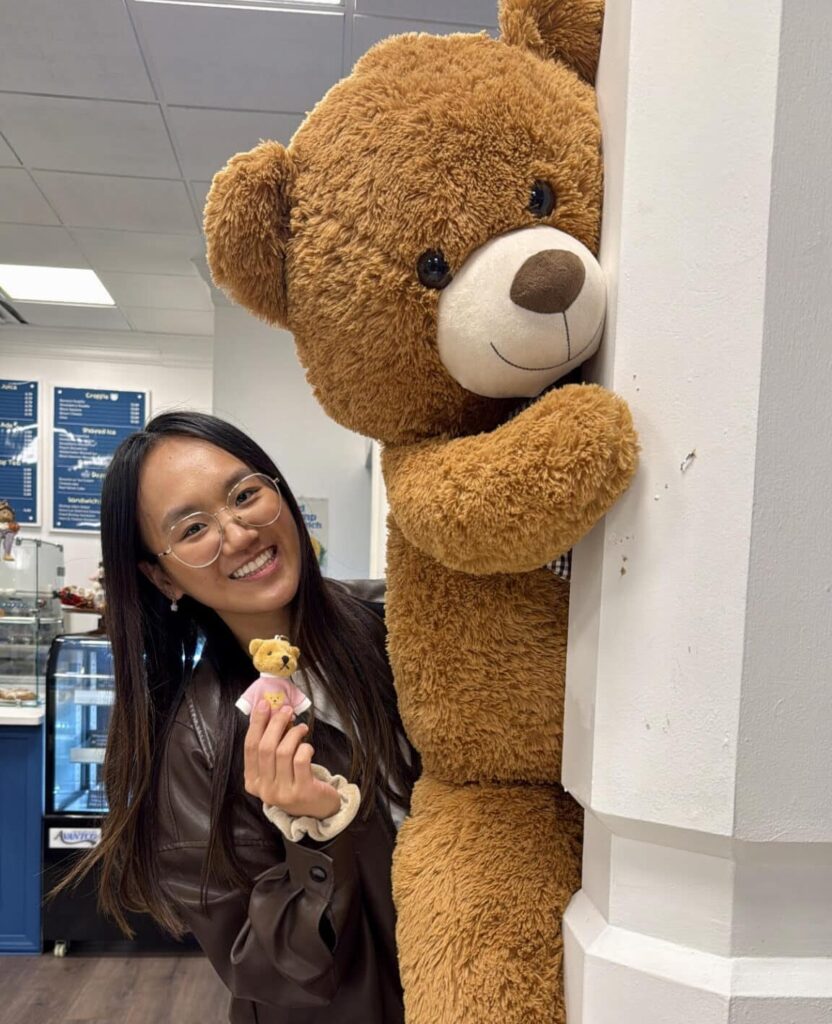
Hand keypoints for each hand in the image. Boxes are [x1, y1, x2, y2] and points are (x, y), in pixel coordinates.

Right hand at [244, 702, 340, 818]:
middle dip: (276, 724)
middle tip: (287, 710)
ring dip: (293, 734)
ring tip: (301, 728)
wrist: (318, 808)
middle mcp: (264, 789)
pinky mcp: (302, 791)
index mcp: (252, 781)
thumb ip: (271, 745)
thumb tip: (272, 713)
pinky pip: (300, 760)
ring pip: (283, 752)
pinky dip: (305, 747)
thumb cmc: (295, 781)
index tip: (265, 705)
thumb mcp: (277, 767)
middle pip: (266, 748)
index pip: (250, 747)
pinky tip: (308, 746)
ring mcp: (282, 793)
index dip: (256, 723)